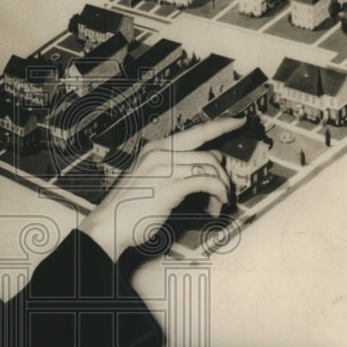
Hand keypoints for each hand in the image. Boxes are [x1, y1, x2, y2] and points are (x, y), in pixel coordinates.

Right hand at [80, 115, 244, 259]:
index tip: (238, 122)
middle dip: (223, 174)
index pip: (196, 132)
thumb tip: (205, 167)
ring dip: (221, 188)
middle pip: (208, 153)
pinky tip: (216, 205)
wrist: (109, 224)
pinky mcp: (169, 187)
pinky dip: (217, 194)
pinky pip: (206, 182)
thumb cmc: (128, 207)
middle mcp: (160, 154)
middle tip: (226, 190)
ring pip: (210, 168)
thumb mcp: (149, 178)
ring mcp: (164, 169)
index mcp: (155, 148)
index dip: (221, 126)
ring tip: (219, 203)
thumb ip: (174, 169)